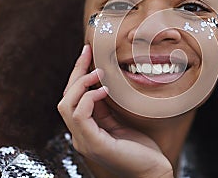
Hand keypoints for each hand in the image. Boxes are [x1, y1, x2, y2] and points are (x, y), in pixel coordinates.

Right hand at [57, 44, 173, 177]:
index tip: (86, 53)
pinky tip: (104, 90)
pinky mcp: (95, 145)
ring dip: (81, 84)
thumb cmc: (139, 147)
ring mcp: (84, 142)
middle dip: (75, 73)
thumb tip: (98, 85)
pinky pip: (80, 116)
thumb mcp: (119, 121)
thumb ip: (105, 108)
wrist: (152, 170)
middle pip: (65, 99)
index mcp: (84, 130)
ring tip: (98, 73)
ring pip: (66, 106)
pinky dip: (89, 99)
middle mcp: (79, 136)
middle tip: (88, 54)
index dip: (76, 74)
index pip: (71, 98)